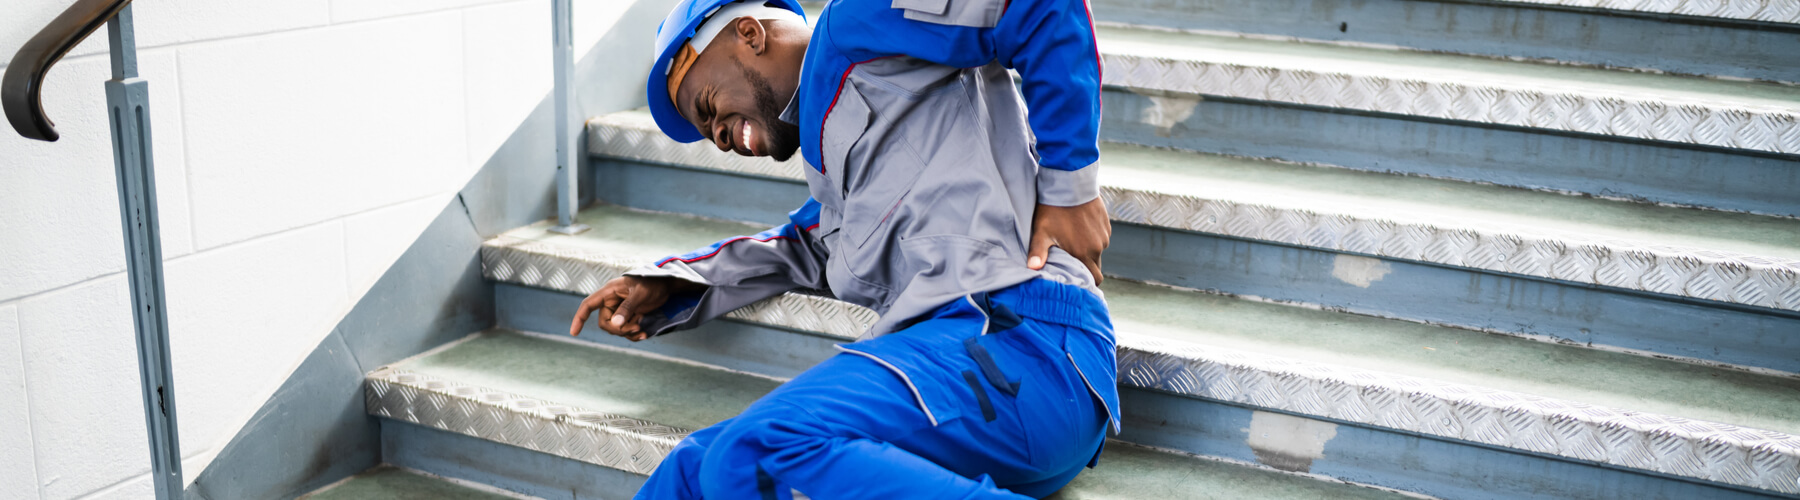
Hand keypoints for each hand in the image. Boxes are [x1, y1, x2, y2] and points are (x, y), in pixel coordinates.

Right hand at [569, 276, 693, 340]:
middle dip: (618, 329)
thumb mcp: (640, 294)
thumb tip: (615, 324)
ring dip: (627, 333)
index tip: (574, 333)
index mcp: (609, 292)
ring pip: (615, 329)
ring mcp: (620, 310)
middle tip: (636, 327)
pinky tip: (644, 334)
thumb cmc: (652, 283)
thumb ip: (627, 308)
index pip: (588, 304)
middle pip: (605, 322)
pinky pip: (625, 330)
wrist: (666, 285)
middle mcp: (612, 301)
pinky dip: (633, 334)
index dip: (579, 318)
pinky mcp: (629, 316)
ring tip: (642, 330)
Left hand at [1027, 197, 1110, 284]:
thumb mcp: (1042, 232)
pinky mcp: (1106, 224)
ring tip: (1072, 240)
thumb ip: (1038, 252)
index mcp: (1083, 253)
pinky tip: (1080, 228)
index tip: (1077, 280)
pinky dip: (1092, 237)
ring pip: (1098, 251)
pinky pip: (1101, 238)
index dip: (1087, 282)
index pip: (1094, 279)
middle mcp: (1097, 247)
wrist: (1070, 184)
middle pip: (1096, 267)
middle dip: (1086, 268)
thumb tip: (1032, 269)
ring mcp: (1103, 235)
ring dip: (1088, 250)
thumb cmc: (1053, 210)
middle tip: (1071, 261)